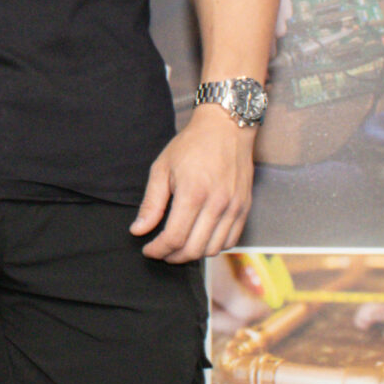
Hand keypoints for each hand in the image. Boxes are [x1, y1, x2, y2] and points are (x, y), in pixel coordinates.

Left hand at [131, 104, 254, 261]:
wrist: (227, 126)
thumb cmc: (192, 144)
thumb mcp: (162, 168)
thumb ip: (151, 203)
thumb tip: (138, 230)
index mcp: (193, 193)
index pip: (174, 237)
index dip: (158, 250)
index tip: (149, 250)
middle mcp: (217, 203)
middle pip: (193, 249)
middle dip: (173, 256)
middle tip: (162, 252)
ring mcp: (234, 207)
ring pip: (213, 249)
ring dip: (193, 254)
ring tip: (180, 247)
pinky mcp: (245, 207)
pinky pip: (231, 240)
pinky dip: (214, 247)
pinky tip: (201, 239)